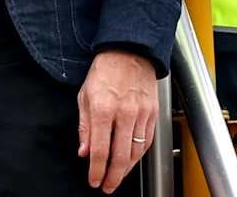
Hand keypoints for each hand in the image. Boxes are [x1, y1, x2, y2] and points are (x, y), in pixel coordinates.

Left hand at [77, 48, 158, 192]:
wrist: (129, 52)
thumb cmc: (104, 72)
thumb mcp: (84, 96)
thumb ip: (84, 126)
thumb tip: (84, 151)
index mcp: (103, 108)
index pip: (99, 149)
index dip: (96, 170)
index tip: (93, 181)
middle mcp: (124, 113)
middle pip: (120, 156)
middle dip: (113, 176)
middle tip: (107, 186)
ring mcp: (141, 114)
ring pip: (136, 152)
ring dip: (127, 169)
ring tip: (117, 177)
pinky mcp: (153, 114)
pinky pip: (146, 141)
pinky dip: (139, 155)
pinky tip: (131, 161)